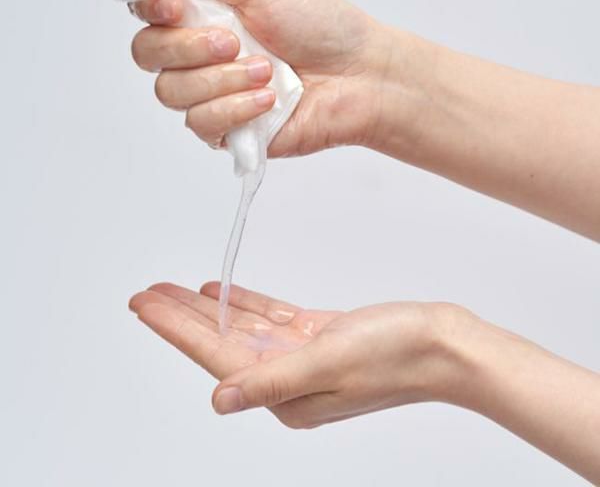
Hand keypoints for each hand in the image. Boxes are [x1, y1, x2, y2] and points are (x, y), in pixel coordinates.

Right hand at [129, 0, 393, 155]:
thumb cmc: (322, 27)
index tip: (175, 6)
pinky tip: (268, 100)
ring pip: (172, 93)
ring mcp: (213, 96)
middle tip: (233, 41)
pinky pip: (201, 124)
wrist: (359, 76)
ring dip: (220, 79)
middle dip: (187, 47)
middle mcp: (202, 57)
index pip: (148, 16)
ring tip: (266, 71)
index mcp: (206, 16)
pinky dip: (234, 108)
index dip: (150, 10)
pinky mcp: (228, 131)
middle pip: (147, 55)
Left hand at [129, 282, 464, 427]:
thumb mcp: (330, 361)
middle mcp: (289, 379)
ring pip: (242, 328)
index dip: (175, 329)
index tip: (144, 306)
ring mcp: (303, 357)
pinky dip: (246, 306)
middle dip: (181, 317)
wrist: (442, 344)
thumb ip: (271, 380)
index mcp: (286, 394)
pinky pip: (271, 319)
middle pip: (221, 342)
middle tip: (146, 295)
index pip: (216, 357)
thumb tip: (219, 399)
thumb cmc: (396, 353)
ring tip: (175, 290)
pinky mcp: (319, 336)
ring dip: (208, 308)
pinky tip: (223, 294)